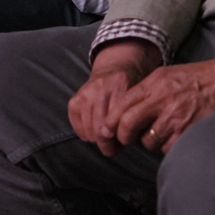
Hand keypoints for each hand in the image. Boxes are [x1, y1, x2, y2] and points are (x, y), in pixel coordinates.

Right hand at [69, 41, 161, 156]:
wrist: (115, 67)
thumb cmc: (131, 86)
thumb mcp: (139, 95)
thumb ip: (136, 115)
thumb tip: (127, 140)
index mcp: (121, 83)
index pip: (117, 120)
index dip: (119, 138)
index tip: (123, 143)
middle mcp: (101, 86)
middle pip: (100, 129)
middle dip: (107, 144)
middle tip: (113, 147)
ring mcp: (86, 92)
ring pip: (89, 131)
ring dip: (97, 140)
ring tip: (106, 137)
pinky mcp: (75, 99)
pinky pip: (77, 127)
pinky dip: (85, 133)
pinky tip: (94, 130)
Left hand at [111, 58, 214, 156]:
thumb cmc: (194, 78)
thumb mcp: (165, 75)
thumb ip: (145, 91)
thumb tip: (125, 110)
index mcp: (153, 85)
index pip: (122, 106)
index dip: (111, 122)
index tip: (108, 130)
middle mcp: (161, 101)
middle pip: (128, 125)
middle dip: (124, 136)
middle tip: (127, 139)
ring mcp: (174, 119)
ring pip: (148, 141)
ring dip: (151, 141)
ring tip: (163, 131)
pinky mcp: (186, 133)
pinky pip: (168, 148)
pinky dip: (169, 146)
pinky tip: (177, 135)